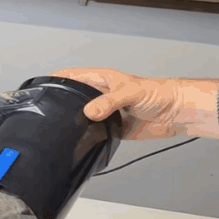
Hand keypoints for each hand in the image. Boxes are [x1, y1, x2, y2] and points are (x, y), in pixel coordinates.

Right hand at [50, 68, 218, 140]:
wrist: (177, 113)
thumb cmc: (160, 93)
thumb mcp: (131, 92)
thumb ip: (109, 101)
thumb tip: (89, 112)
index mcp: (100, 79)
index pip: (71, 76)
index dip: (55, 80)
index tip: (40, 89)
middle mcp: (100, 95)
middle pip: (73, 99)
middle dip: (62, 105)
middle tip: (48, 115)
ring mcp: (105, 113)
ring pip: (82, 118)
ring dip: (75, 124)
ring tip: (62, 130)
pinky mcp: (112, 129)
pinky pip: (95, 134)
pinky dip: (89, 137)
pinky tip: (82, 141)